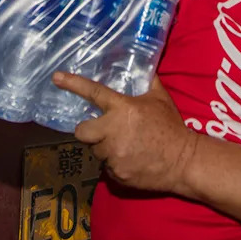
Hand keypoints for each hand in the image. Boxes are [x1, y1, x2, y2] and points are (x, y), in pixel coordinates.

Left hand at [53, 72, 199, 194]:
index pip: (93, 93)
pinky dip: (115, 164)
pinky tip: (131, 160)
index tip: (56, 78)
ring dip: (105, 148)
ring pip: (96, 150)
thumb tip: (144, 65)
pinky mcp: (116, 174)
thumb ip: (148, 82)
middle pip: (82, 131)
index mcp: (123, 109)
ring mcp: (113, 155)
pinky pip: (107, 167)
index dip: (73, 84)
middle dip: (89, 131)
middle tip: (103, 131)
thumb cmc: (171, 127)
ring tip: (126, 146)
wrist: (184, 162)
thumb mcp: (161, 99)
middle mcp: (113, 131)